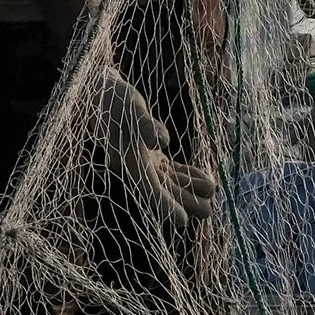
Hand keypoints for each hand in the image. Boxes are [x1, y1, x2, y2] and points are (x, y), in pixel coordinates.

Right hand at [101, 71, 219, 226]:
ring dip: (190, 190)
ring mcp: (144, 162)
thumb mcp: (130, 107)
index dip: (165, 205)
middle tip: (209, 212)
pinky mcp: (150, 155)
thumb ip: (145, 124)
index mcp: (127, 161)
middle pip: (162, 190)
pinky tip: (206, 178)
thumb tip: (162, 140)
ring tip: (212, 195)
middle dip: (184, 202)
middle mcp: (136, 167)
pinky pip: (171, 170)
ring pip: (169, 182)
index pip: (148, 189)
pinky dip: (187, 174)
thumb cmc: (115, 100)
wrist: (101, 94)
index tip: (183, 221)